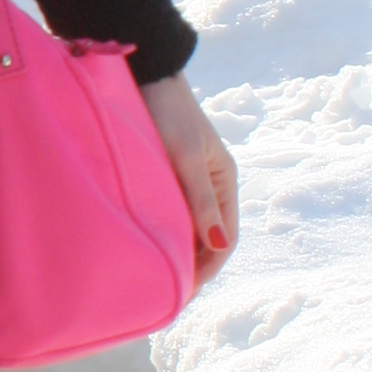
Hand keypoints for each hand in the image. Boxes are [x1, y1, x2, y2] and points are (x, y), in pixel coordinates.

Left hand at [141, 74, 238, 290]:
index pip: (225, 241)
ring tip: (154, 281)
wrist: (145, 73)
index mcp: (226, 182)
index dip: (206, 271)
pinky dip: (164, 234)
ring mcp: (189, 181)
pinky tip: (145, 248)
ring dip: (176, 254)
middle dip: (191, 269)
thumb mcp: (185, 157)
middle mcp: (211, 185)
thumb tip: (219, 246)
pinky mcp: (167, 175)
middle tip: (163, 298)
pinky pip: (171, 214)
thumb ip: (200, 200)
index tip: (181, 295)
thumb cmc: (167, 111)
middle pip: (207, 239)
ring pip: (188, 229)